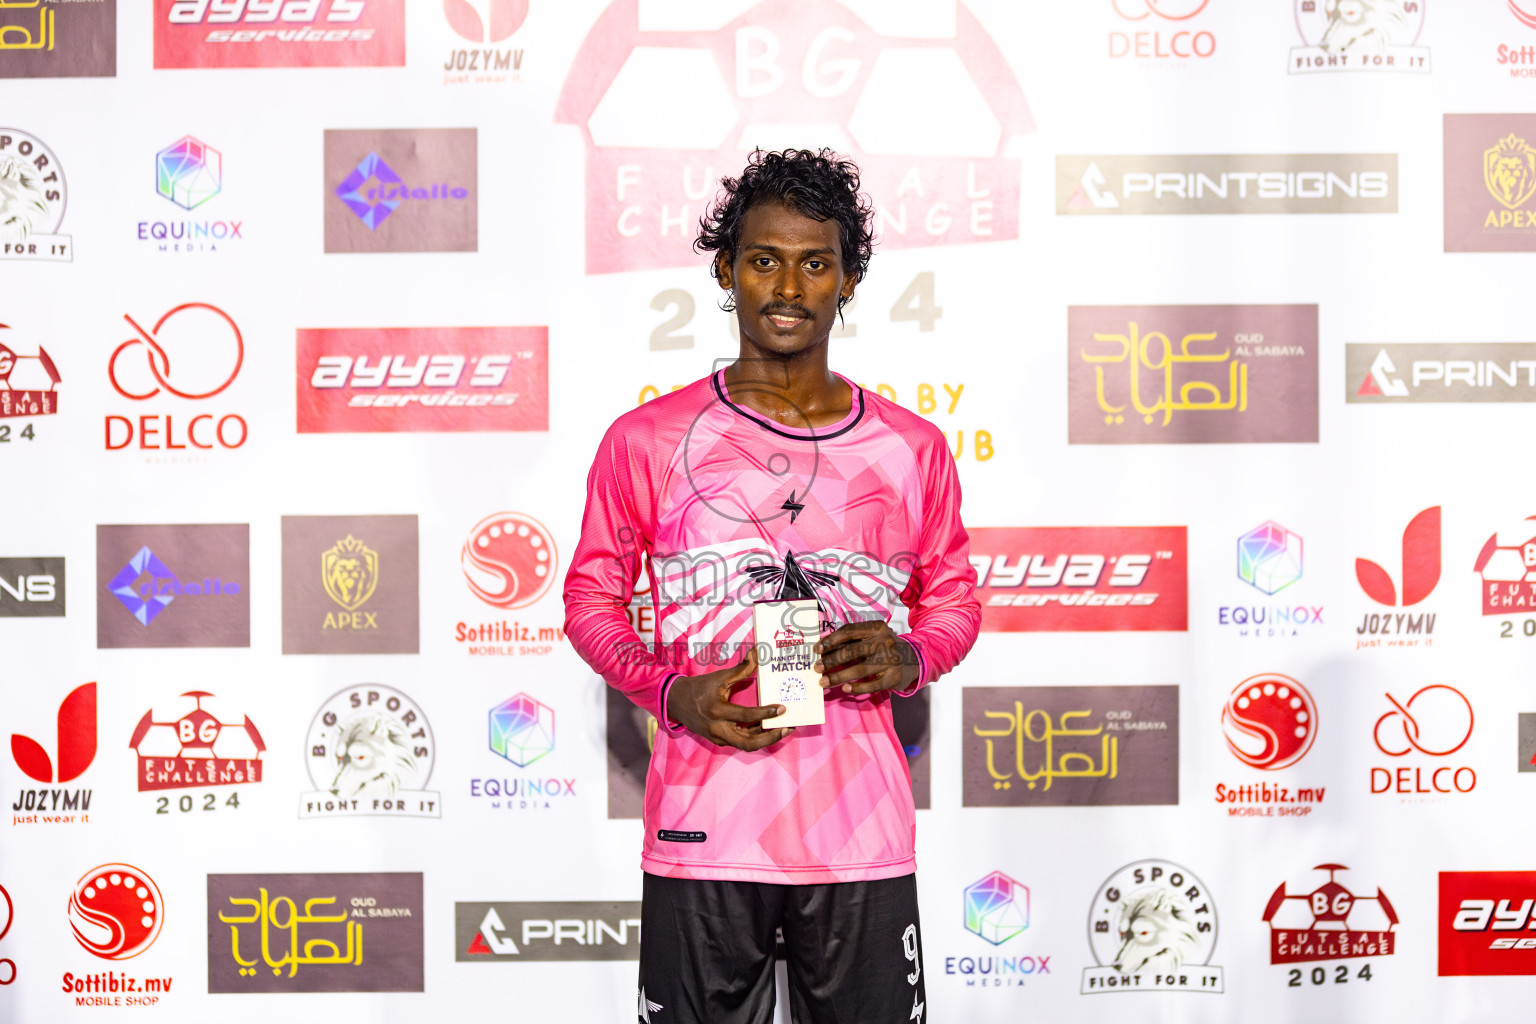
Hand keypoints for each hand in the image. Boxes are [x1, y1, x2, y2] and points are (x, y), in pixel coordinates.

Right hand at [665, 644, 792, 750]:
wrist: (675, 702)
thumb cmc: (698, 688)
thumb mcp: (719, 677)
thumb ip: (741, 669)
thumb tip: (758, 654)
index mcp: (718, 711)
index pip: (747, 717)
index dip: (766, 713)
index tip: (782, 709)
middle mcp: (718, 729)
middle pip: (749, 742)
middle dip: (771, 737)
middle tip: (788, 728)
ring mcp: (718, 737)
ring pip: (746, 746)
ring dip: (766, 739)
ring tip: (782, 729)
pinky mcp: (718, 741)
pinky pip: (740, 742)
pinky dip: (755, 737)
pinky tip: (767, 729)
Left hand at [814, 620, 918, 695]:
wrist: (914, 660)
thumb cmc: (884, 648)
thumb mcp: (872, 637)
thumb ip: (852, 641)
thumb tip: (823, 649)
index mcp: (877, 627)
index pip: (850, 631)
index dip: (831, 640)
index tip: (817, 649)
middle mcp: (885, 641)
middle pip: (853, 651)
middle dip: (831, 660)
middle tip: (817, 668)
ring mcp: (891, 660)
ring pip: (860, 669)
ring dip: (839, 677)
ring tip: (824, 682)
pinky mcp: (895, 677)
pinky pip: (873, 685)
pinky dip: (858, 687)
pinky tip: (845, 688)